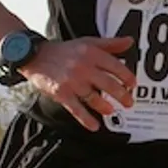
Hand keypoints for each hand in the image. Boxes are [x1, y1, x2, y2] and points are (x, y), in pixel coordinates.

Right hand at [19, 35, 134, 131]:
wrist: (35, 56)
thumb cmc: (64, 51)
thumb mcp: (88, 42)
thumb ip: (110, 44)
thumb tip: (129, 41)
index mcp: (92, 54)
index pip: (115, 66)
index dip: (127, 77)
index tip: (132, 85)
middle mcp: (83, 67)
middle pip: (108, 84)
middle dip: (122, 95)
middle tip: (129, 102)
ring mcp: (72, 81)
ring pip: (94, 98)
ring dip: (105, 107)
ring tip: (112, 111)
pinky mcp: (61, 93)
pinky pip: (76, 109)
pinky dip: (86, 119)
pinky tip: (94, 126)